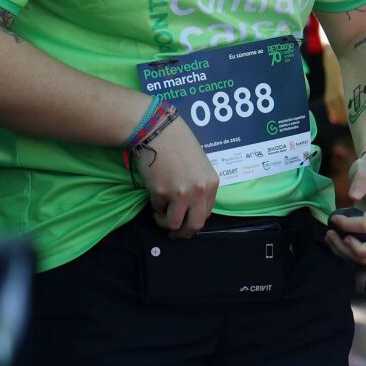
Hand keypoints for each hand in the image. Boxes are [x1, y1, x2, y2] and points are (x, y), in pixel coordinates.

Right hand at [137, 116, 218, 237]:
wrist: (158, 130)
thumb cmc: (178, 144)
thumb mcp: (199, 166)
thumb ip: (199, 186)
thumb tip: (192, 208)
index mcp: (212, 183)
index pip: (207, 213)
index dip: (194, 220)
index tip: (186, 222)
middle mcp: (199, 191)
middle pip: (195, 225)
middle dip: (183, 234)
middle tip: (174, 234)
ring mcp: (180, 193)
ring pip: (174, 224)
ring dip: (165, 223)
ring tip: (159, 215)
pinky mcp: (161, 192)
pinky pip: (157, 208)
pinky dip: (154, 204)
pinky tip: (154, 191)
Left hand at [326, 149, 365, 262]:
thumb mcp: (365, 169)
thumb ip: (361, 180)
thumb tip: (353, 195)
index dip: (347, 225)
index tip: (334, 217)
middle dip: (355, 250)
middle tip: (338, 237)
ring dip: (346, 253)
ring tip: (330, 236)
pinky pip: (360, 254)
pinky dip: (344, 252)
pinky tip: (333, 239)